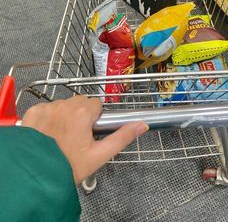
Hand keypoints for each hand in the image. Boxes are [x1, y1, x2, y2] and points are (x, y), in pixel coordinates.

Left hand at [22, 96, 147, 183]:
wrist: (37, 177)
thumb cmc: (70, 166)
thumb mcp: (99, 155)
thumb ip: (122, 137)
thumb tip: (142, 124)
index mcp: (83, 112)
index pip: (96, 105)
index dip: (94, 119)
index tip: (88, 133)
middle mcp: (65, 105)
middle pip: (80, 102)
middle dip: (80, 115)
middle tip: (76, 137)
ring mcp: (48, 107)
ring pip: (63, 104)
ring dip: (64, 115)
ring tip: (60, 137)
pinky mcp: (33, 111)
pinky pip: (46, 108)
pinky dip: (48, 117)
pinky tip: (46, 134)